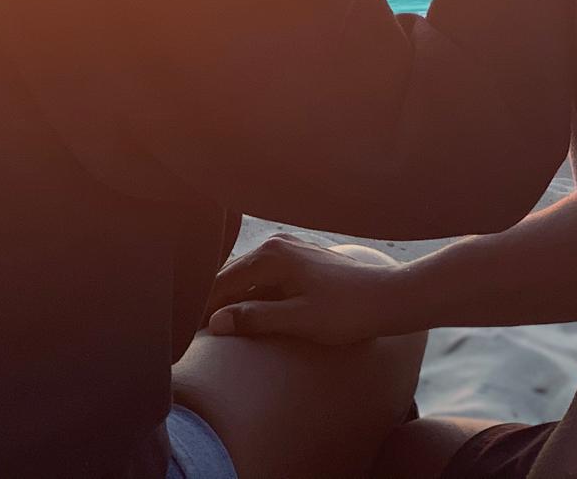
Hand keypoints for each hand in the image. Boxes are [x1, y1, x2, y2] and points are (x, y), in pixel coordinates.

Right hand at [205, 236, 411, 345]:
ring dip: (234, 299)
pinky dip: (252, 294)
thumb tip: (215, 323)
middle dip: (214, 302)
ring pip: (248, 276)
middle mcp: (276, 244)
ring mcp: (289, 248)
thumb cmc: (346, 312)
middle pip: (232, 276)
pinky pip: (264, 276)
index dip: (204, 309)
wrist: (388, 298)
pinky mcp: (300, 259)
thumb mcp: (298, 320)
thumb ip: (255, 318)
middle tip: (195, 332)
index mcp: (271, 255)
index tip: (188, 333)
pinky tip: (250, 313)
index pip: (222, 283)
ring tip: (219, 327)